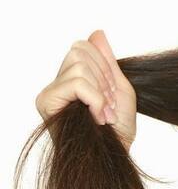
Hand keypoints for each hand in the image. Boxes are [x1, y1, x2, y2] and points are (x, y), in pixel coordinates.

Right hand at [35, 29, 136, 150]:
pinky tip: (98, 117)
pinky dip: (95, 98)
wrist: (114, 155)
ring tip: (104, 113)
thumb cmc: (118, 130)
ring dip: (101, 90)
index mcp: (73, 79)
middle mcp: (57, 84)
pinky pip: (76, 82)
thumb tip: (97, 32)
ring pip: (79, 65)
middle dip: (103, 77)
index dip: (105, 66)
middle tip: (108, 105)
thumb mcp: (120, 89)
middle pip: (79, 50)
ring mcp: (50, 93)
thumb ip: (107, 61)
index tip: (112, 94)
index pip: (84, 47)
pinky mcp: (46, 102)